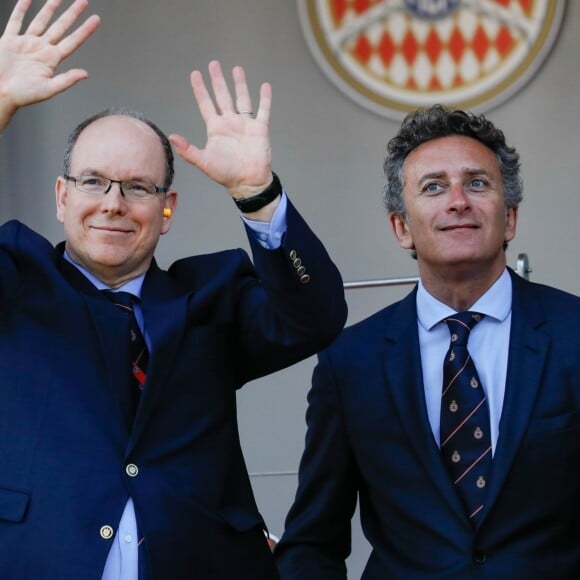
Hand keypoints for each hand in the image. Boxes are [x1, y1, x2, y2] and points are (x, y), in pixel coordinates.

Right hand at [0, 0, 99, 130]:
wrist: (0, 93)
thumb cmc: (23, 95)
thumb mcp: (48, 89)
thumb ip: (66, 80)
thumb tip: (85, 74)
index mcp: (52, 60)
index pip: (73, 41)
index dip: (84, 30)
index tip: (96, 19)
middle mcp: (41, 49)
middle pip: (60, 27)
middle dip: (72, 14)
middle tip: (83, 2)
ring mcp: (26, 43)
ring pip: (41, 20)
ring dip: (50, 8)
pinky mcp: (10, 40)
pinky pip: (16, 21)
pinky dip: (21, 9)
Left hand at [169, 60, 272, 199]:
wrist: (248, 182)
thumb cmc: (226, 174)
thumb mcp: (204, 162)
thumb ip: (188, 150)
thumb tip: (171, 136)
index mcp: (216, 128)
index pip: (206, 104)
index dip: (200, 89)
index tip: (195, 74)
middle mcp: (230, 123)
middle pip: (222, 96)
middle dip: (218, 80)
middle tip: (213, 64)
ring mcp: (245, 125)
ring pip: (242, 98)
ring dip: (240, 84)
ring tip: (237, 68)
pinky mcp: (260, 129)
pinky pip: (263, 110)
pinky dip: (265, 98)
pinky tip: (265, 86)